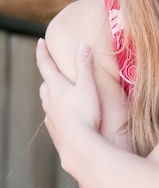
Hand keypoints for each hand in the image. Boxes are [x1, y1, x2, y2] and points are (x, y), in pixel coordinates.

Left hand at [36, 38, 100, 159]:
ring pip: (48, 102)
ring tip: (63, 95)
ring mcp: (50, 117)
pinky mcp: (55, 131)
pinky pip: (53, 117)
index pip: (45, 65)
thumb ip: (84, 66)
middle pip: (45, 85)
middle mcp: (49, 101)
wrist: (78, 145)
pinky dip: (58, 112)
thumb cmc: (85, 114)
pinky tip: (67, 116)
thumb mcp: (88, 86)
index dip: (43, 52)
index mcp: (56, 87)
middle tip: (55, 72)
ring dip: (53, 96)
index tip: (40, 42)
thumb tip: (82, 46)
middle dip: (49, 77)